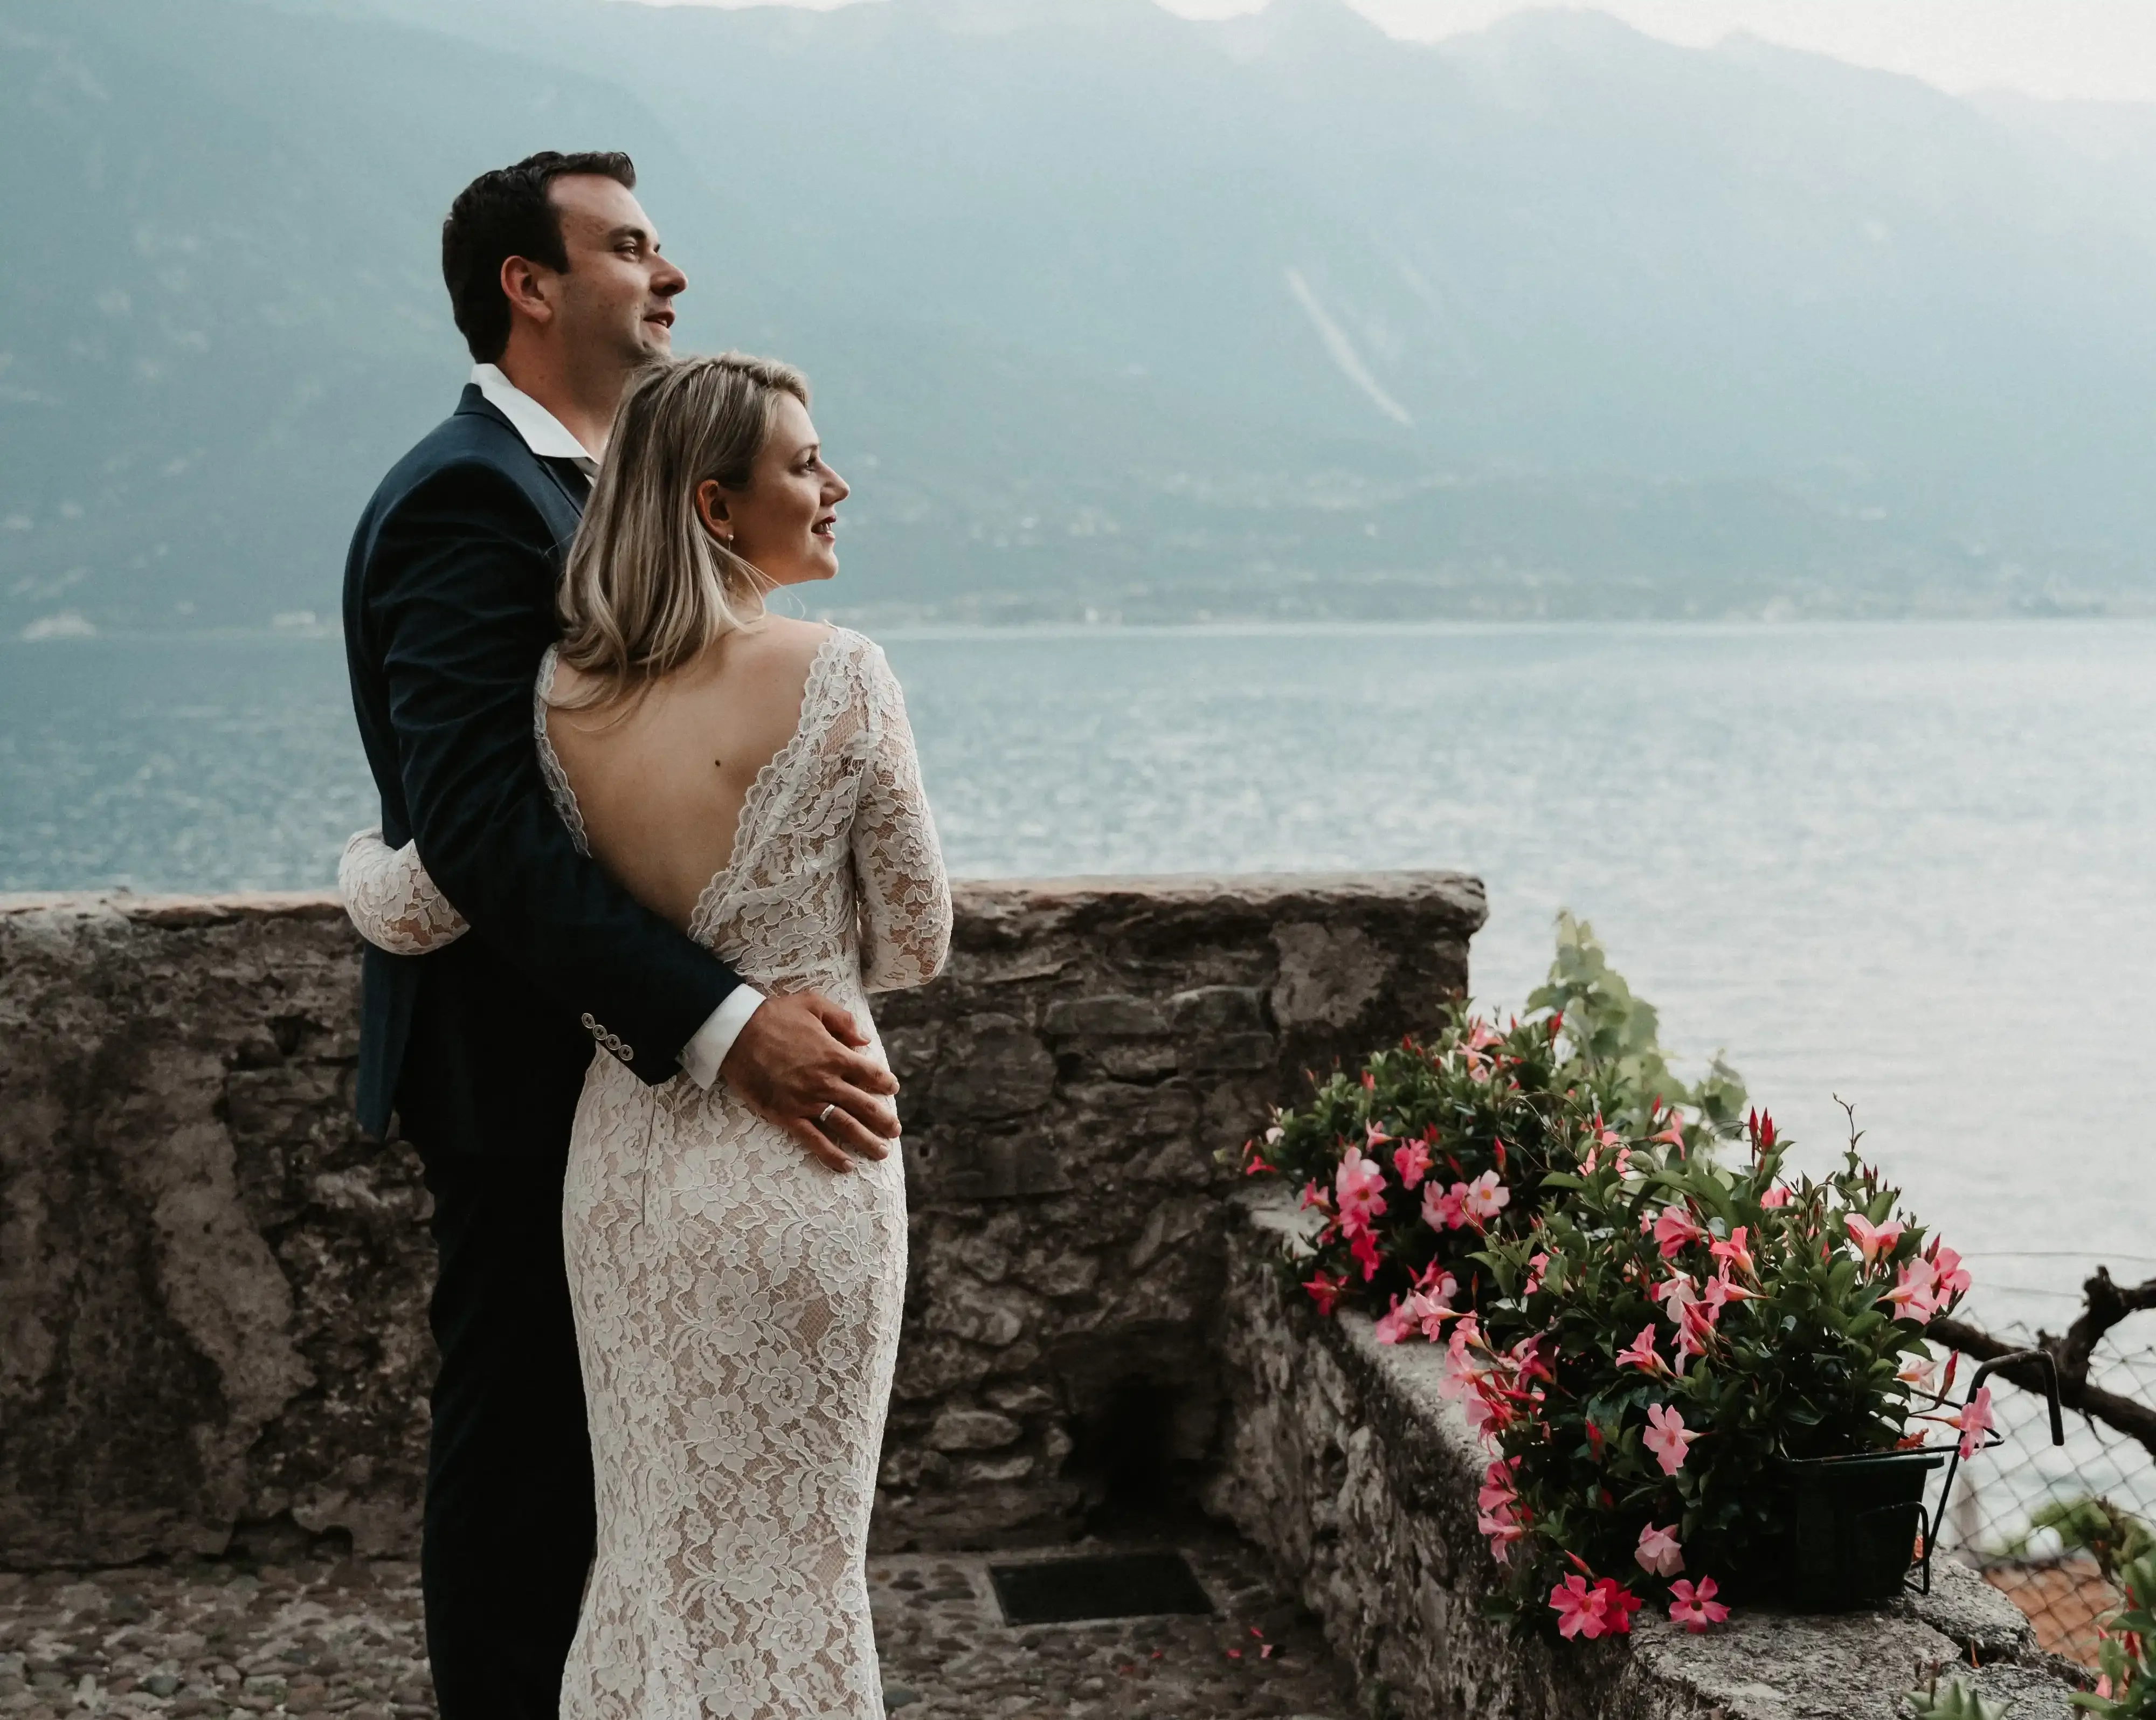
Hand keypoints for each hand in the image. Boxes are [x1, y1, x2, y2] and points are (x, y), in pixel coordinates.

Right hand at [720, 991, 901, 1173]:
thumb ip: (843, 1020)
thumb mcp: (813, 1003)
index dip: (886, 1082)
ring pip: (845, 1126)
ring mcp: (807, 1101)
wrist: (735, 1032)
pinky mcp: (786, 1115)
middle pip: (864, 1105)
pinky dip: (832, 1155)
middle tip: (895, 1130)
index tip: (892, 1089)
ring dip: (867, 1141)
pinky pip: (814, 1140)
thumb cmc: (773, 1015)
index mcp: (835, 1055)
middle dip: (883, 1120)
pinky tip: (847, 1165)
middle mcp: (826, 1082)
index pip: (871, 1073)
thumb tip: (864, 1040)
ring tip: (882, 1152)